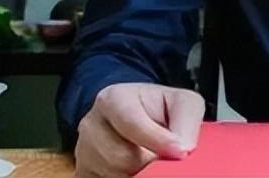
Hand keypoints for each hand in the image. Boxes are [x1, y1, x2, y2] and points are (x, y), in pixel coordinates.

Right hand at [74, 83, 203, 177]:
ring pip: (114, 174)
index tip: (180, 151)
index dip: (158, 141)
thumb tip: (184, 148)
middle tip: (162, 154)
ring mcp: (83, 151)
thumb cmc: (159, 109)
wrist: (137, 117)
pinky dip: (124, 177)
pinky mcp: (83, 172)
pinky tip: (134, 169)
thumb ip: (186, 119)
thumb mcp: (181, 102)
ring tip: (148, 159)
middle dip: (149, 160)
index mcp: (113, 99)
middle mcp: (91, 124)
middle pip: (122, 158)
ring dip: (138, 173)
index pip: (132, 124)